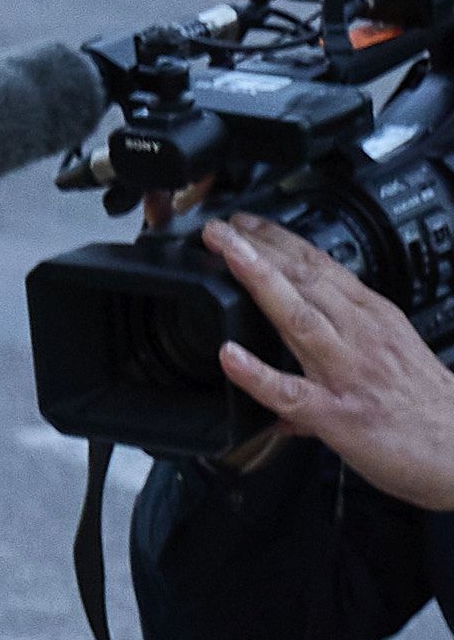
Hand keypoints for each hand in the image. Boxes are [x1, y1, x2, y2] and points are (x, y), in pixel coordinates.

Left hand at [210, 212, 453, 508]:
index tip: (244, 225)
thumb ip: (334, 354)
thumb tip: (291, 368)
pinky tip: (229, 355)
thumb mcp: (384, 360)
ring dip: (258, 282)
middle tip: (218, 229)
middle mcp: (360, 333)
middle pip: (304, 279)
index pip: (320, 267)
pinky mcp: (335, 414)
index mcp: (371, 317)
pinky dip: (257, 373)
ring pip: (297, 317)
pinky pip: (288, 392)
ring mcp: (346, 370)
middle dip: (259, 249)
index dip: (279, 242)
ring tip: (225, 258)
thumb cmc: (422, 406)